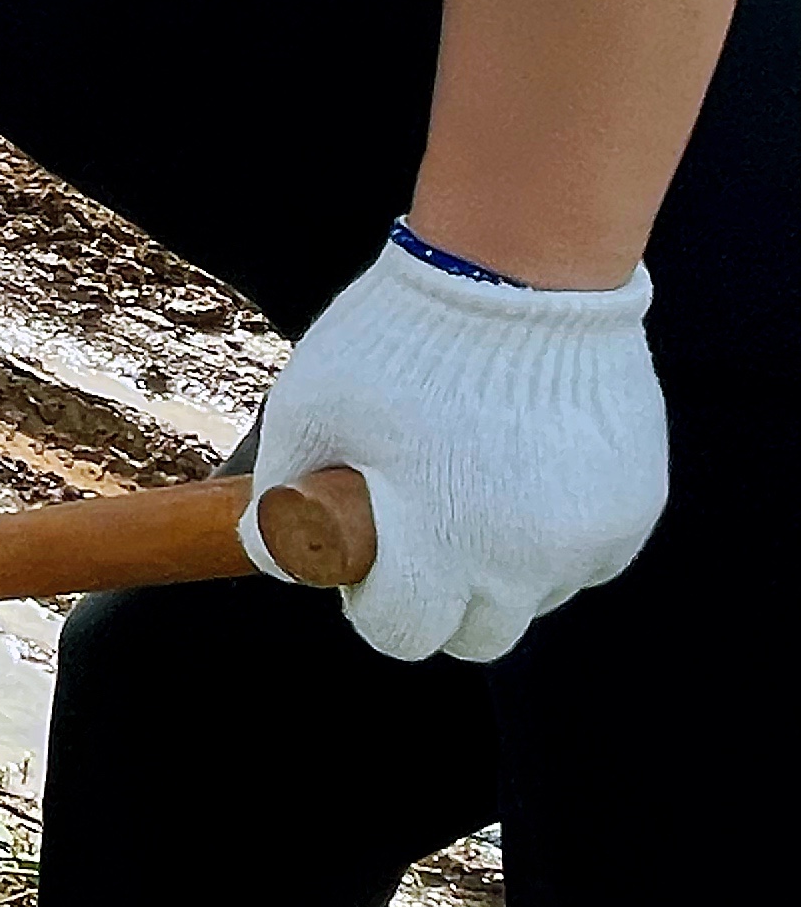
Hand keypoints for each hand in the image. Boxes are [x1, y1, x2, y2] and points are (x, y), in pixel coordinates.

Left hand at [241, 234, 663, 660]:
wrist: (522, 269)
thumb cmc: (402, 339)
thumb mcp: (310, 409)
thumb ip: (282, 494)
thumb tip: (272, 550)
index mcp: (441, 543)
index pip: (402, 634)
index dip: (374, 602)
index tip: (369, 558)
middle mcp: (527, 557)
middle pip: (477, 637)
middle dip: (439, 602)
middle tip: (419, 533)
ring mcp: (590, 534)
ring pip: (536, 597)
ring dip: (501, 568)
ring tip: (472, 481)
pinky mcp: (635, 506)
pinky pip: (587, 556)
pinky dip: (554, 535)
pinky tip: (524, 471)